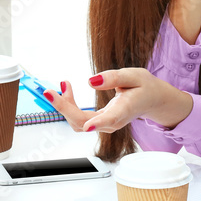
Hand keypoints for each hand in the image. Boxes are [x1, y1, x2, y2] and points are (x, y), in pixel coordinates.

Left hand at [42, 69, 192, 132]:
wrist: (152, 100)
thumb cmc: (145, 87)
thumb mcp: (135, 75)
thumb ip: (114, 77)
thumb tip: (91, 81)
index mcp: (125, 109)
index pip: (110, 118)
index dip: (97, 122)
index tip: (88, 125)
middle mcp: (112, 122)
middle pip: (83, 122)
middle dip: (63, 107)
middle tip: (49, 91)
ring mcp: (105, 124)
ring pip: (78, 122)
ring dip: (64, 106)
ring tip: (62, 85)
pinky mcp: (99, 122)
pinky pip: (79, 119)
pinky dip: (69, 105)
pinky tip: (66, 90)